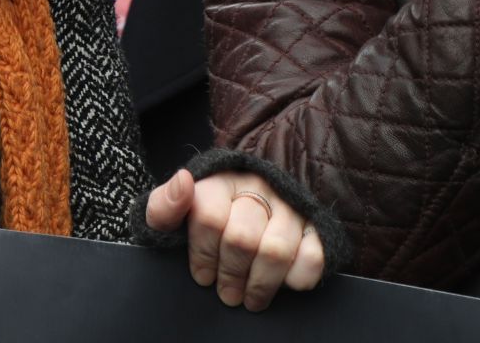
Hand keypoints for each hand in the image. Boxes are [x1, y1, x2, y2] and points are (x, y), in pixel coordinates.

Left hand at [145, 169, 325, 310]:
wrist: (244, 203)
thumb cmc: (205, 215)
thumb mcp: (176, 211)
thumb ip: (165, 205)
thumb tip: (183, 181)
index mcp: (219, 181)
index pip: (209, 218)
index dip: (203, 254)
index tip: (201, 276)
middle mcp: (257, 187)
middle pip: (242, 239)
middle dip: (231, 274)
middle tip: (226, 294)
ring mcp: (289, 206)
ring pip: (276, 251)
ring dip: (260, 283)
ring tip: (249, 299)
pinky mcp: (315, 225)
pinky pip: (313, 257)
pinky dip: (296, 278)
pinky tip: (282, 284)